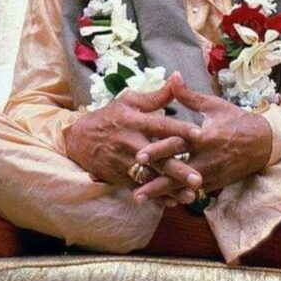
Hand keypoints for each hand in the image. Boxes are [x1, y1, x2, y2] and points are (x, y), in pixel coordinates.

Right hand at [63, 77, 202, 190]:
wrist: (79, 139)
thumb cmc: (110, 116)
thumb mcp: (129, 101)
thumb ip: (156, 96)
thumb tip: (178, 79)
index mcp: (136, 122)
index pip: (161, 125)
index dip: (180, 129)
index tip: (200, 134)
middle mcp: (132, 143)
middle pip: (159, 157)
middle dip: (179, 169)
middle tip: (199, 178)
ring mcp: (125, 162)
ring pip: (152, 176)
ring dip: (171, 187)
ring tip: (191, 195)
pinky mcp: (120, 176)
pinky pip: (140, 188)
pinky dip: (155, 197)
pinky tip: (172, 202)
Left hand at [133, 72, 271, 202]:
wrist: (264, 143)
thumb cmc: (237, 120)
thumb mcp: (214, 105)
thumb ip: (189, 95)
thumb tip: (173, 76)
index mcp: (204, 137)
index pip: (178, 145)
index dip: (158, 150)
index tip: (138, 155)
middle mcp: (207, 159)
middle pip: (177, 171)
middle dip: (155, 180)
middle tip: (134, 186)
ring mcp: (211, 174)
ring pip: (182, 187)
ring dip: (161, 193)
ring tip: (138, 197)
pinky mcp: (215, 184)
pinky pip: (192, 192)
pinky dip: (175, 196)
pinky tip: (158, 201)